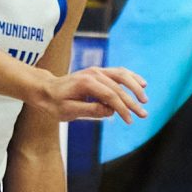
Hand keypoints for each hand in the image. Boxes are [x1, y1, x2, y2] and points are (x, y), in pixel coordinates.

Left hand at [25, 62, 146, 127]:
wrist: (46, 90)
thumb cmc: (55, 103)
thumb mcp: (69, 111)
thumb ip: (90, 110)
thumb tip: (110, 111)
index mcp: (86, 83)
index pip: (110, 96)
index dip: (122, 109)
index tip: (129, 121)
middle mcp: (93, 73)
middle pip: (118, 87)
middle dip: (132, 102)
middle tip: (144, 115)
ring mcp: (96, 71)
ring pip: (122, 75)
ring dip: (135, 87)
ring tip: (145, 99)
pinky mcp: (99, 72)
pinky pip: (118, 72)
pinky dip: (131, 77)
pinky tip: (141, 84)